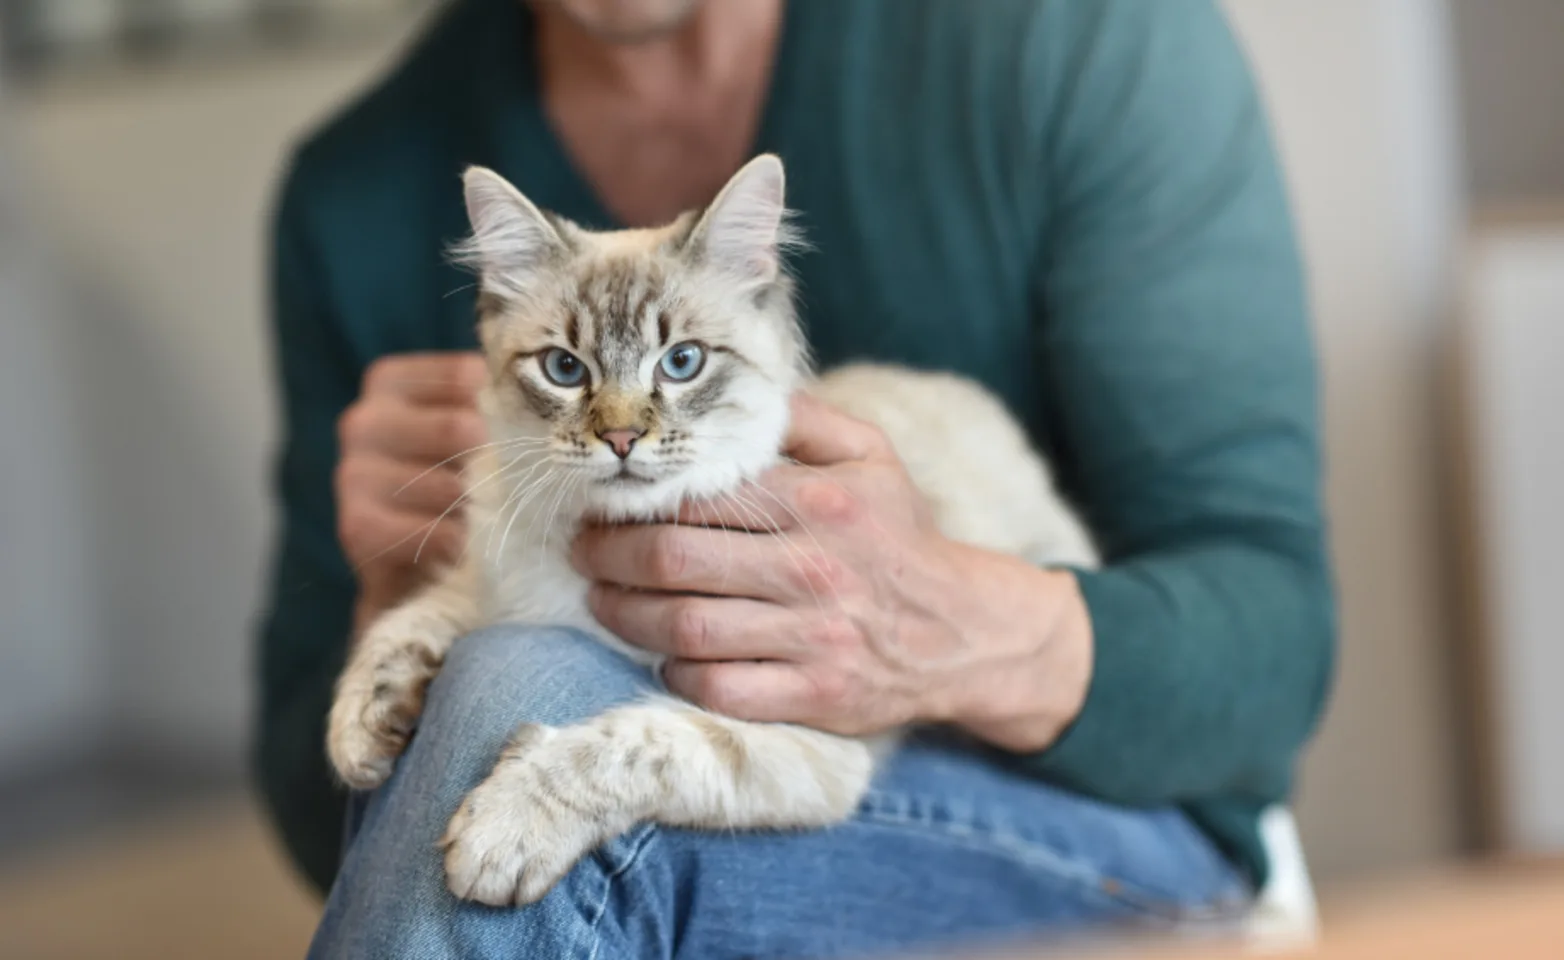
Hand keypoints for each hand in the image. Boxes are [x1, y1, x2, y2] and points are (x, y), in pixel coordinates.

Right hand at [335, 352, 487, 627]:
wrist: (416, 570)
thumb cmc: (455, 484)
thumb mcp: (473, 434)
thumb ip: (495, 403)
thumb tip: (552, 387)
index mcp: (391, 383)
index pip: (466, 376)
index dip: (504, 409)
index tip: (514, 434)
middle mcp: (364, 419)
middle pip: (459, 427)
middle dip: (490, 461)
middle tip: (501, 484)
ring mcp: (352, 472)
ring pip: (448, 484)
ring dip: (476, 507)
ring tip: (478, 516)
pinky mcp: (356, 524)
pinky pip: (430, 530)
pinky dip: (456, 542)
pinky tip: (461, 546)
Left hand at [575, 393, 1093, 750]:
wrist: (964, 632)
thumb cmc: (900, 536)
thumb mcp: (872, 457)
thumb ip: (805, 417)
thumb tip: (736, 388)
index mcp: (818, 502)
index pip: (700, 496)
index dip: (637, 499)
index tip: (604, 499)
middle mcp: (812, 568)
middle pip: (673, 562)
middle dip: (608, 555)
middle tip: (583, 550)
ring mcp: (811, 637)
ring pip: (682, 628)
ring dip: (624, 615)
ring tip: (601, 600)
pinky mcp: (812, 696)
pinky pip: (716, 688)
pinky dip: (674, 673)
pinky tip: (662, 655)